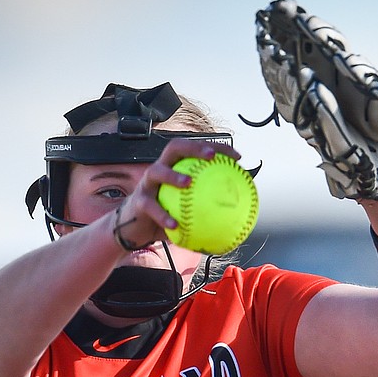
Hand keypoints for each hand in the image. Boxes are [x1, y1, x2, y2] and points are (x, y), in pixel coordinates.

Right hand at [95, 139, 242, 250]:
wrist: (136, 229)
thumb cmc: (167, 216)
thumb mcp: (189, 211)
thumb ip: (210, 209)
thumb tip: (241, 219)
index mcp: (176, 167)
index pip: (197, 150)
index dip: (217, 148)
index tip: (237, 156)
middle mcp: (160, 169)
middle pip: (175, 148)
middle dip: (193, 147)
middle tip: (211, 156)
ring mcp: (147, 184)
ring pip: (157, 171)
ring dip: (173, 175)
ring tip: (188, 183)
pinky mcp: (138, 201)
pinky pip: (151, 206)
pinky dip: (163, 215)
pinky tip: (175, 225)